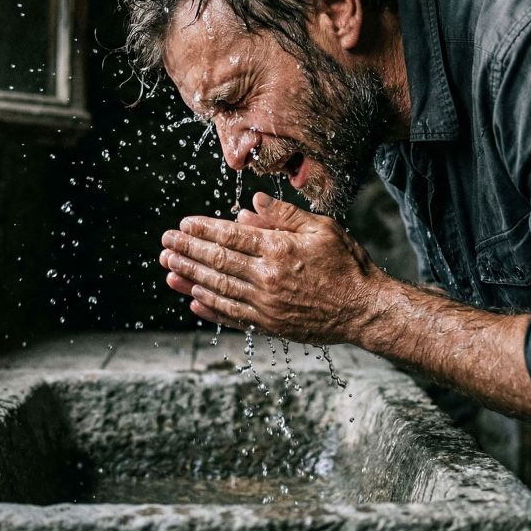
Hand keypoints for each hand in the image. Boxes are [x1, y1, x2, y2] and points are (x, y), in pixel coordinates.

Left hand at [160, 192, 385, 343]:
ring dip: (190, 278)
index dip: (203, 230)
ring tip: (168, 269)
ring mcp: (266, 305)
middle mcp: (267, 277)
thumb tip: (249, 204)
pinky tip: (193, 301)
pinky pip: (233, 316)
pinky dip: (210, 308)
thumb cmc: (346, 264)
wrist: (364, 309)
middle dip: (187, 251)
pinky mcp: (269, 326)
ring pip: (218, 289)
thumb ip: (284, 215)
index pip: (230, 236)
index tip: (183, 225)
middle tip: (165, 244)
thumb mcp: (321, 228)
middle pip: (218, 261)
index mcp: (279, 249)